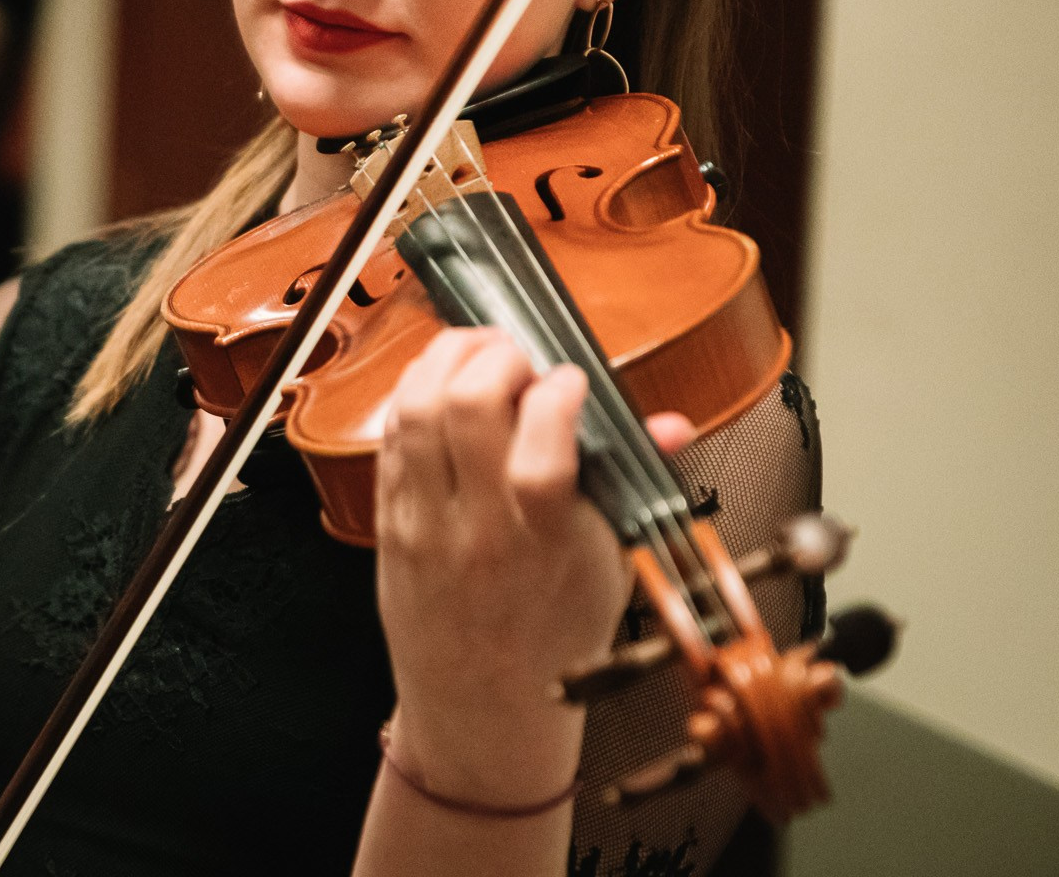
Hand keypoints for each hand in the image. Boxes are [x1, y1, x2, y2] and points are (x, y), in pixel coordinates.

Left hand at [375, 327, 693, 806]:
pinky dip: (415, 391)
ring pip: (414, 409)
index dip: (558, 395)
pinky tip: (444, 386)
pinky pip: (389, 434)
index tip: (573, 380)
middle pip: (465, 409)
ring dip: (447, 359)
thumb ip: (630, 486)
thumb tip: (671, 425)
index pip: (542, 454)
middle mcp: (475, 531)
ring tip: (481, 354)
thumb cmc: (552, 635)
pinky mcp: (386, 517)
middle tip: (521, 358)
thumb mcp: (607, 567)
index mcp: (542, 546)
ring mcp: (421, 522)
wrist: (479, 704)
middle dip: (497, 357)